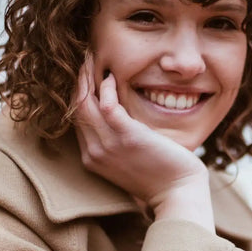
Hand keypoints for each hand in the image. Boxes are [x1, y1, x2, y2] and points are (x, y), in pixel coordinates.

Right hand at [74, 55, 214, 230]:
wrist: (177, 194)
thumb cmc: (160, 175)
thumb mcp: (130, 157)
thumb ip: (118, 138)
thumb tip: (117, 114)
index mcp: (92, 157)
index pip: (76, 118)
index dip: (76, 92)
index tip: (83, 72)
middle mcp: (94, 152)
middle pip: (74, 107)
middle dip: (76, 79)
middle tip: (83, 56)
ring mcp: (108, 146)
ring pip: (84, 104)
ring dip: (86, 77)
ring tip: (91, 56)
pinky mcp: (127, 138)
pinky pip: (107, 106)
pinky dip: (106, 89)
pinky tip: (111, 77)